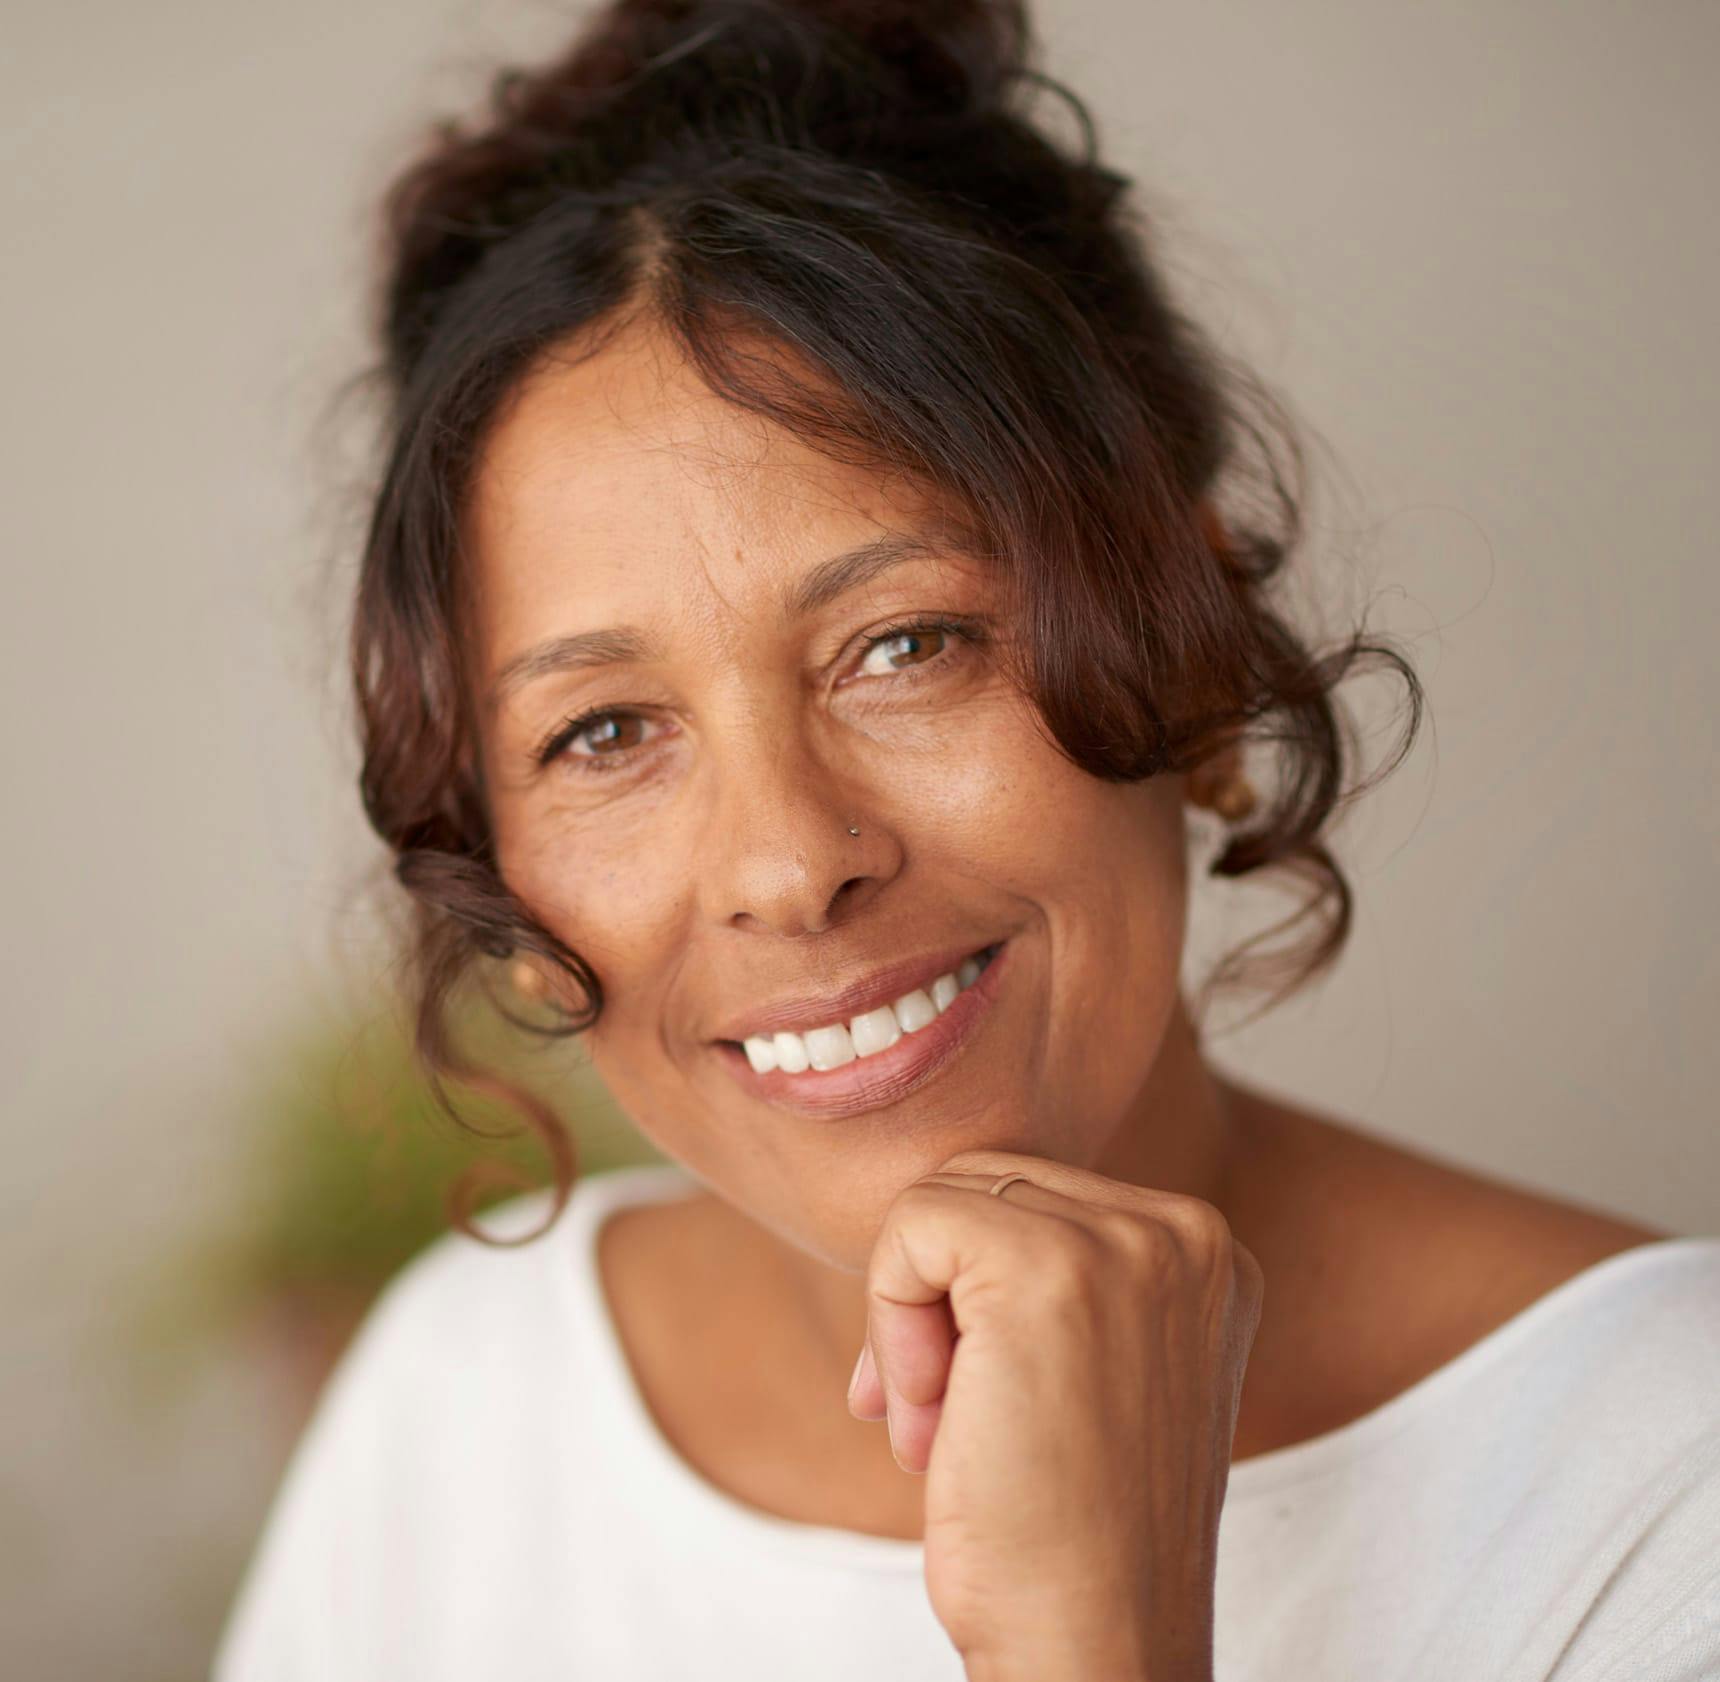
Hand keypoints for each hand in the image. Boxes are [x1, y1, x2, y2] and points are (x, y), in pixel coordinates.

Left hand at [845, 1148, 1264, 1681]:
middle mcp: (1185, 1232)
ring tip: (942, 1428)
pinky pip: (912, 1226)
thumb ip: (1050, 1278)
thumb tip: (924, 1216)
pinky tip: (929, 1420)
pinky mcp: (1047, 1266)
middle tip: (943, 1421)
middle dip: (933, 1299)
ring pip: (940, 1202)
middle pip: (984, 1185)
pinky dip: (889, 1321)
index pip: (1033, 1197)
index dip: (968, 1297)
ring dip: (908, 1319)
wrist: (1095, 1648)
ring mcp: (1127, 1242)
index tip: (973, 1407)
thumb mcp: (1095, 1371)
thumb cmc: (1071, 1531)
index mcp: (1204, 1254)